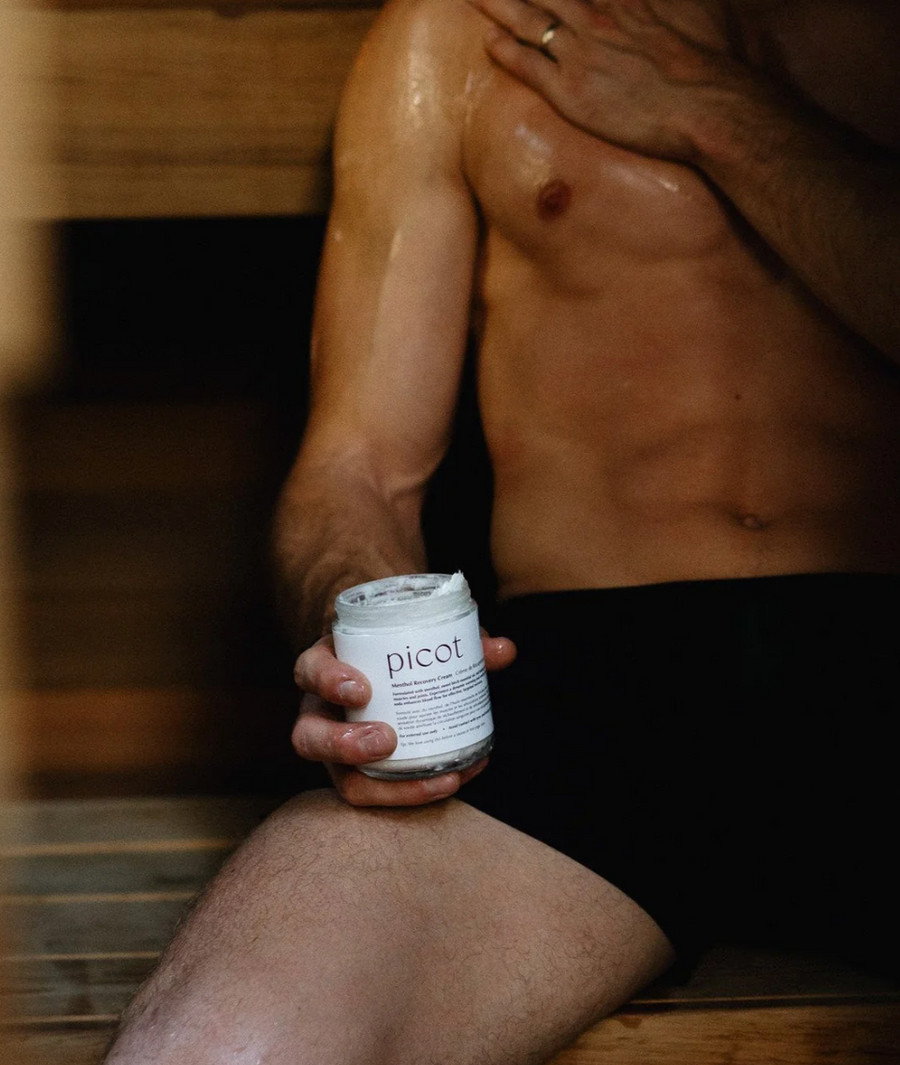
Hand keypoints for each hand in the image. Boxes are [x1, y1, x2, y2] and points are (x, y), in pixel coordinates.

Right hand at [292, 632, 515, 805]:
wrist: (390, 674)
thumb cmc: (400, 652)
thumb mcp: (420, 639)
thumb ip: (462, 641)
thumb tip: (504, 650)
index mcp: (327, 666)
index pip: (309, 670)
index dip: (328, 680)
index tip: (363, 688)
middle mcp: (322, 712)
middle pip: (308, 736)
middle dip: (343, 743)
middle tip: (388, 739)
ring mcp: (337, 750)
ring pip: (340, 778)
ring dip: (383, 787)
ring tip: (435, 778)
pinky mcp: (359, 775)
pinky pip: (376, 795)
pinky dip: (415, 793)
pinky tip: (453, 780)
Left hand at [467, 0, 741, 161]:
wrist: (707, 104)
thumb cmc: (706, 63)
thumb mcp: (688, 13)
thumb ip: (661, 7)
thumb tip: (654, 10)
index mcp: (620, 0)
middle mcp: (595, 16)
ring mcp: (581, 52)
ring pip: (527, 18)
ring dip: (496, 2)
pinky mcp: (572, 90)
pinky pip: (529, 64)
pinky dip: (505, 49)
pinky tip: (488, 39)